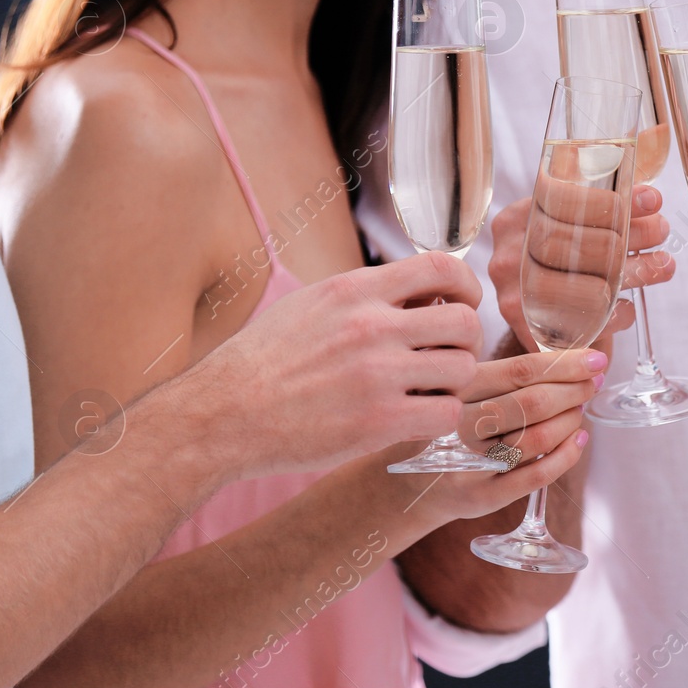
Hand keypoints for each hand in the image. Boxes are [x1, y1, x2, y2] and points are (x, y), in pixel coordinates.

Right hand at [183, 253, 483, 481]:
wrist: (221, 414)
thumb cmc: (262, 361)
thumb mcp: (310, 304)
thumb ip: (364, 295)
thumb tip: (414, 289)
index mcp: (355, 289)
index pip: (442, 266)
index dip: (466, 286)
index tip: (464, 305)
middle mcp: (371, 325)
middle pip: (465, 321)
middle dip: (466, 342)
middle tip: (448, 359)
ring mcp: (377, 373)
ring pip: (463, 369)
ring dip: (454, 383)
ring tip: (429, 391)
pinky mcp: (377, 421)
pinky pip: (445, 414)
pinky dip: (439, 418)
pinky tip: (416, 419)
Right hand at [398, 347, 602, 526]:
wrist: (406, 482)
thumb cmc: (445, 424)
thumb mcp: (454, 388)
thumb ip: (496, 373)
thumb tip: (564, 356)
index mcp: (454, 389)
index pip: (519, 371)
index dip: (564, 364)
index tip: (593, 358)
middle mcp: (458, 426)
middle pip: (532, 403)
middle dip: (573, 389)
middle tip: (593, 381)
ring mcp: (469, 464)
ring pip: (537, 437)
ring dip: (570, 419)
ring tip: (580, 407)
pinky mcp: (481, 497)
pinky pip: (536, 476)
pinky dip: (566, 455)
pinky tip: (578, 439)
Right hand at [488, 183, 673, 352]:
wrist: (543, 319)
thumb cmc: (565, 264)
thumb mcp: (574, 227)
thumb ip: (604, 209)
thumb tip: (648, 196)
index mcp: (517, 219)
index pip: (558, 201)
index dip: (608, 201)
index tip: (652, 200)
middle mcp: (510, 256)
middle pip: (572, 242)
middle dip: (628, 235)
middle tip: (662, 230)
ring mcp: (517, 296)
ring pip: (583, 284)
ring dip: (634, 273)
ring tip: (664, 265)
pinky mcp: (535, 331)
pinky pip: (587, 322)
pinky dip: (618, 314)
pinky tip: (630, 306)